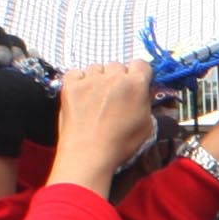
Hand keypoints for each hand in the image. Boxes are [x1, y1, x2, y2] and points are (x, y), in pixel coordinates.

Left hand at [46, 62, 156, 186]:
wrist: (88, 155)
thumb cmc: (119, 145)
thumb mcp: (147, 127)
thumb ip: (146, 104)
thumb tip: (143, 96)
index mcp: (136, 84)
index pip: (141, 64)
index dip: (138, 73)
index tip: (135, 82)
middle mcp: (114, 77)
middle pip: (117, 65)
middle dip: (116, 78)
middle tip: (113, 96)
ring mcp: (90, 80)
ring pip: (96, 68)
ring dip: (97, 79)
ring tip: (95, 98)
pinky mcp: (71, 86)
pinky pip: (75, 73)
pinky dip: (78, 81)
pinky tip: (81, 95)